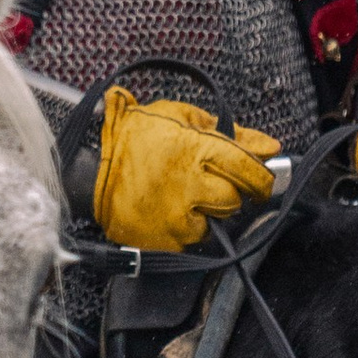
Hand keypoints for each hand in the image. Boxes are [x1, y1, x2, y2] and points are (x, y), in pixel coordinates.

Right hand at [91, 89, 280, 251]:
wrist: (88, 175)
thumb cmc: (134, 140)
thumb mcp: (180, 118)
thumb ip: (229, 131)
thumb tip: (270, 146)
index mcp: (195, 150)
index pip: (248, 168)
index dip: (262, 176)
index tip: (264, 179)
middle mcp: (189, 185)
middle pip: (234, 198)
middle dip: (230, 191)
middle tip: (213, 183)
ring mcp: (177, 216)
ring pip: (216, 220)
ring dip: (208, 209)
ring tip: (185, 195)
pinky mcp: (166, 239)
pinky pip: (193, 236)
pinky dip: (188, 226)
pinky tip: (169, 210)